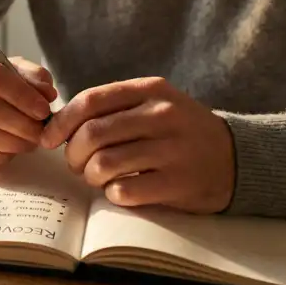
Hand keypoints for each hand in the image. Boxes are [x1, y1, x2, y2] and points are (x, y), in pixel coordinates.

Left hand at [40, 77, 234, 213]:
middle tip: (77, 163)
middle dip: (73, 154)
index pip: (90, 101)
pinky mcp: (178, 183)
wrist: (237, 157)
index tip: (48, 138)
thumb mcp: (153, 104)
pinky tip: (121, 190)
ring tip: (98, 177)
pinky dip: (112, 194)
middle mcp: (162, 116)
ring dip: (91, 175)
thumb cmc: (180, 131)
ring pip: (104, 164)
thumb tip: (56, 125)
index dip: (61, 122)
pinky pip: (124, 191)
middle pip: (92, 134)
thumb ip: (112, 108)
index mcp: (150, 90)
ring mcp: (172, 150)